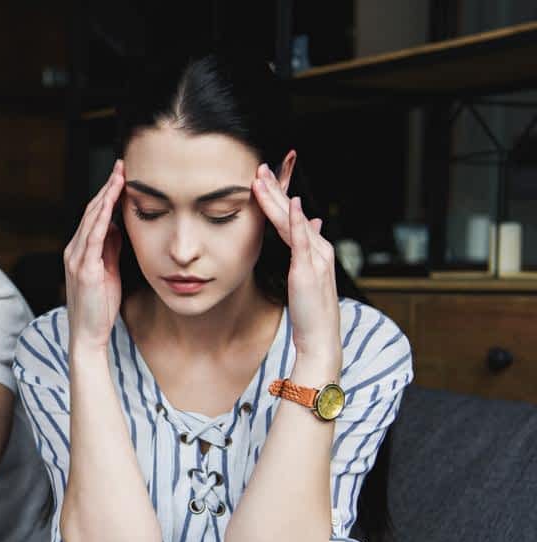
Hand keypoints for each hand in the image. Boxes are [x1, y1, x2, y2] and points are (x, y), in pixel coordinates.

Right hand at [64, 159, 124, 352]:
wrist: (88, 334)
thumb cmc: (99, 307)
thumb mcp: (108, 272)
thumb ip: (110, 250)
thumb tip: (118, 228)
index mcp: (79, 251)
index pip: (94, 216)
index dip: (107, 194)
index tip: (121, 176)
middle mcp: (74, 250)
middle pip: (91, 211)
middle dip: (107, 187)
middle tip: (123, 166)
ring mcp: (77, 258)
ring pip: (91, 218)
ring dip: (106, 195)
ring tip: (120, 176)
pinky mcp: (84, 268)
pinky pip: (93, 236)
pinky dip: (102, 215)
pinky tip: (112, 202)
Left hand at [251, 162, 340, 366]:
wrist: (319, 336)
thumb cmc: (310, 310)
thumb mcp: (307, 275)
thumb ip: (306, 249)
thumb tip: (310, 224)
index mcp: (315, 250)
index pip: (292, 218)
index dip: (277, 198)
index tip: (261, 180)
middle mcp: (318, 249)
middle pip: (292, 213)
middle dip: (275, 189)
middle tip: (259, 168)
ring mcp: (315, 257)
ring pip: (293, 221)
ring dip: (278, 199)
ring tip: (262, 180)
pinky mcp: (308, 269)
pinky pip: (303, 240)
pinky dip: (298, 221)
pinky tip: (292, 205)